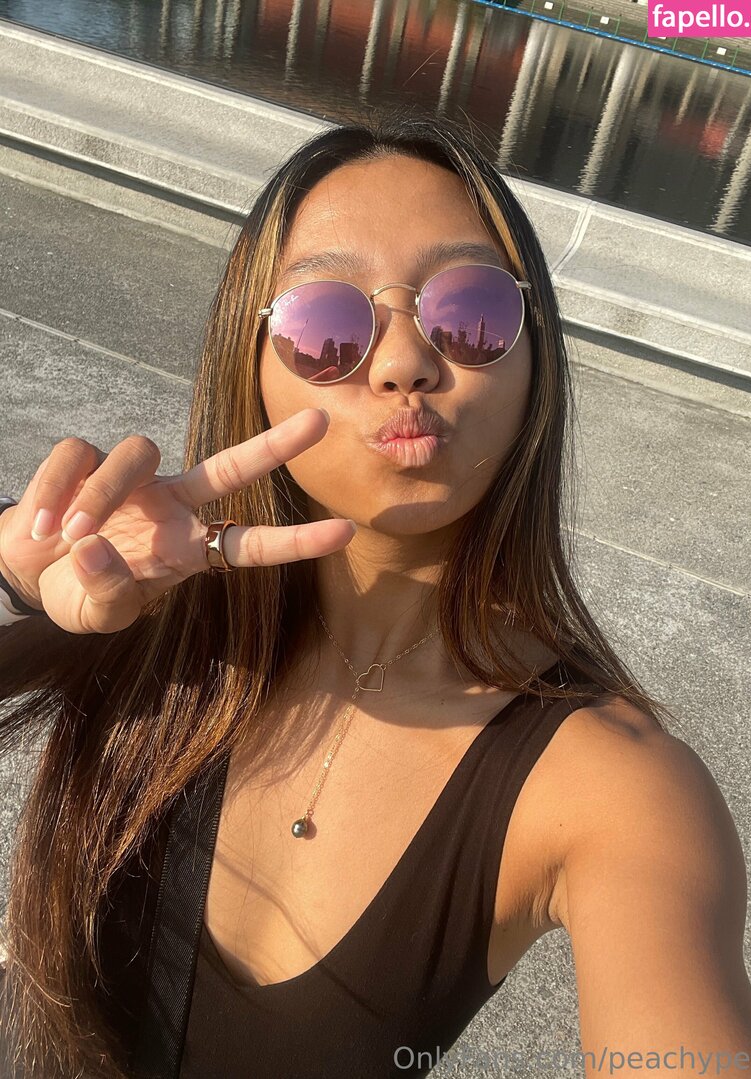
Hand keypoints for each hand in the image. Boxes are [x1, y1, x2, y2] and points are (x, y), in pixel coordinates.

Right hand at [0, 408, 354, 634]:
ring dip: (98, 496)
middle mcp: (173, 506)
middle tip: (321, 420)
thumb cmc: (78, 593)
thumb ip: (107, 591)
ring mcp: (135, 479)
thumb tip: (93, 546)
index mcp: (187, 549)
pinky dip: (52, 492)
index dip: (296, 541)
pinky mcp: (88, 460)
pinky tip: (37, 527)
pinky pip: (77, 457)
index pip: (250, 543)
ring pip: (137, 452)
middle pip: (232, 467)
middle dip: (276, 445)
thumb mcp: (97, 613)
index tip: (346, 532)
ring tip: (65, 538)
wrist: (26, 573)